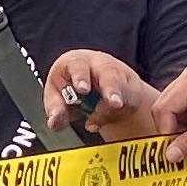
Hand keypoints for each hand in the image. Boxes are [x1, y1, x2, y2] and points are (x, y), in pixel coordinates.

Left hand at [42, 49, 158, 141]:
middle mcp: (98, 64)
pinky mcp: (132, 87)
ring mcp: (118, 74)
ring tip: (118, 109)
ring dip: (121, 101)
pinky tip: (116, 116)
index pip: (78, 66)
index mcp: (75, 62)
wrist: (93, 86)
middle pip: (108, 73)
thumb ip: (56, 109)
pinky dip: (124, 111)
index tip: (82, 89)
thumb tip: (54, 123)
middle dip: (111, 88)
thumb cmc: (70, 87)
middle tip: (114, 103)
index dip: (80, 77)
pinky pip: (132, 100)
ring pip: (123, 88)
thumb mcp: (57, 96)